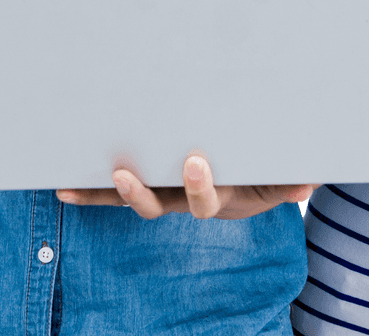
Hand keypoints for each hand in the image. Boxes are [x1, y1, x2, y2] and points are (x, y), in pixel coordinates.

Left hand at [56, 154, 317, 219]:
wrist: (252, 179)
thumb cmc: (266, 173)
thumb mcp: (280, 178)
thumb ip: (290, 181)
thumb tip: (305, 185)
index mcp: (218, 197)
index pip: (205, 200)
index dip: (198, 187)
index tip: (195, 162)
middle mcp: (184, 200)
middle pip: (157, 206)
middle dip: (139, 192)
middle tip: (125, 172)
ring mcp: (165, 192)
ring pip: (133, 198)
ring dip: (107, 192)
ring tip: (81, 182)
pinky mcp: (150, 181)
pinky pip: (114, 191)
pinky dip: (90, 191)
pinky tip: (62, 187)